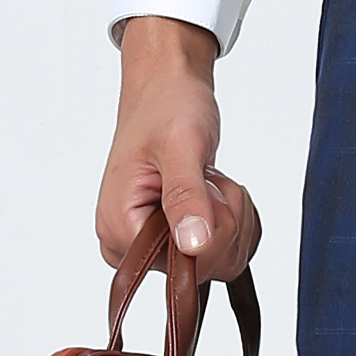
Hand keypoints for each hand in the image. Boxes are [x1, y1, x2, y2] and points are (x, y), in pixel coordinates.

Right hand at [97, 16, 262, 279]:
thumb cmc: (166, 107)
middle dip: (224, 217)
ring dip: (233, 215)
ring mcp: (154, 247)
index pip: (181, 264)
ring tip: (207, 179)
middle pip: (206, 266)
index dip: (211, 229)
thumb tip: (193, 245)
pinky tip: (214, 190)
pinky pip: (229, 252)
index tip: (203, 186)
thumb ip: (186, 196)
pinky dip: (237, 219)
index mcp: (118, 227)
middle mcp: (129, 245)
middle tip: (206, 177)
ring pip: (224, 260)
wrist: (167, 89)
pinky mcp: (176, 242)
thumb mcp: (180, 145)